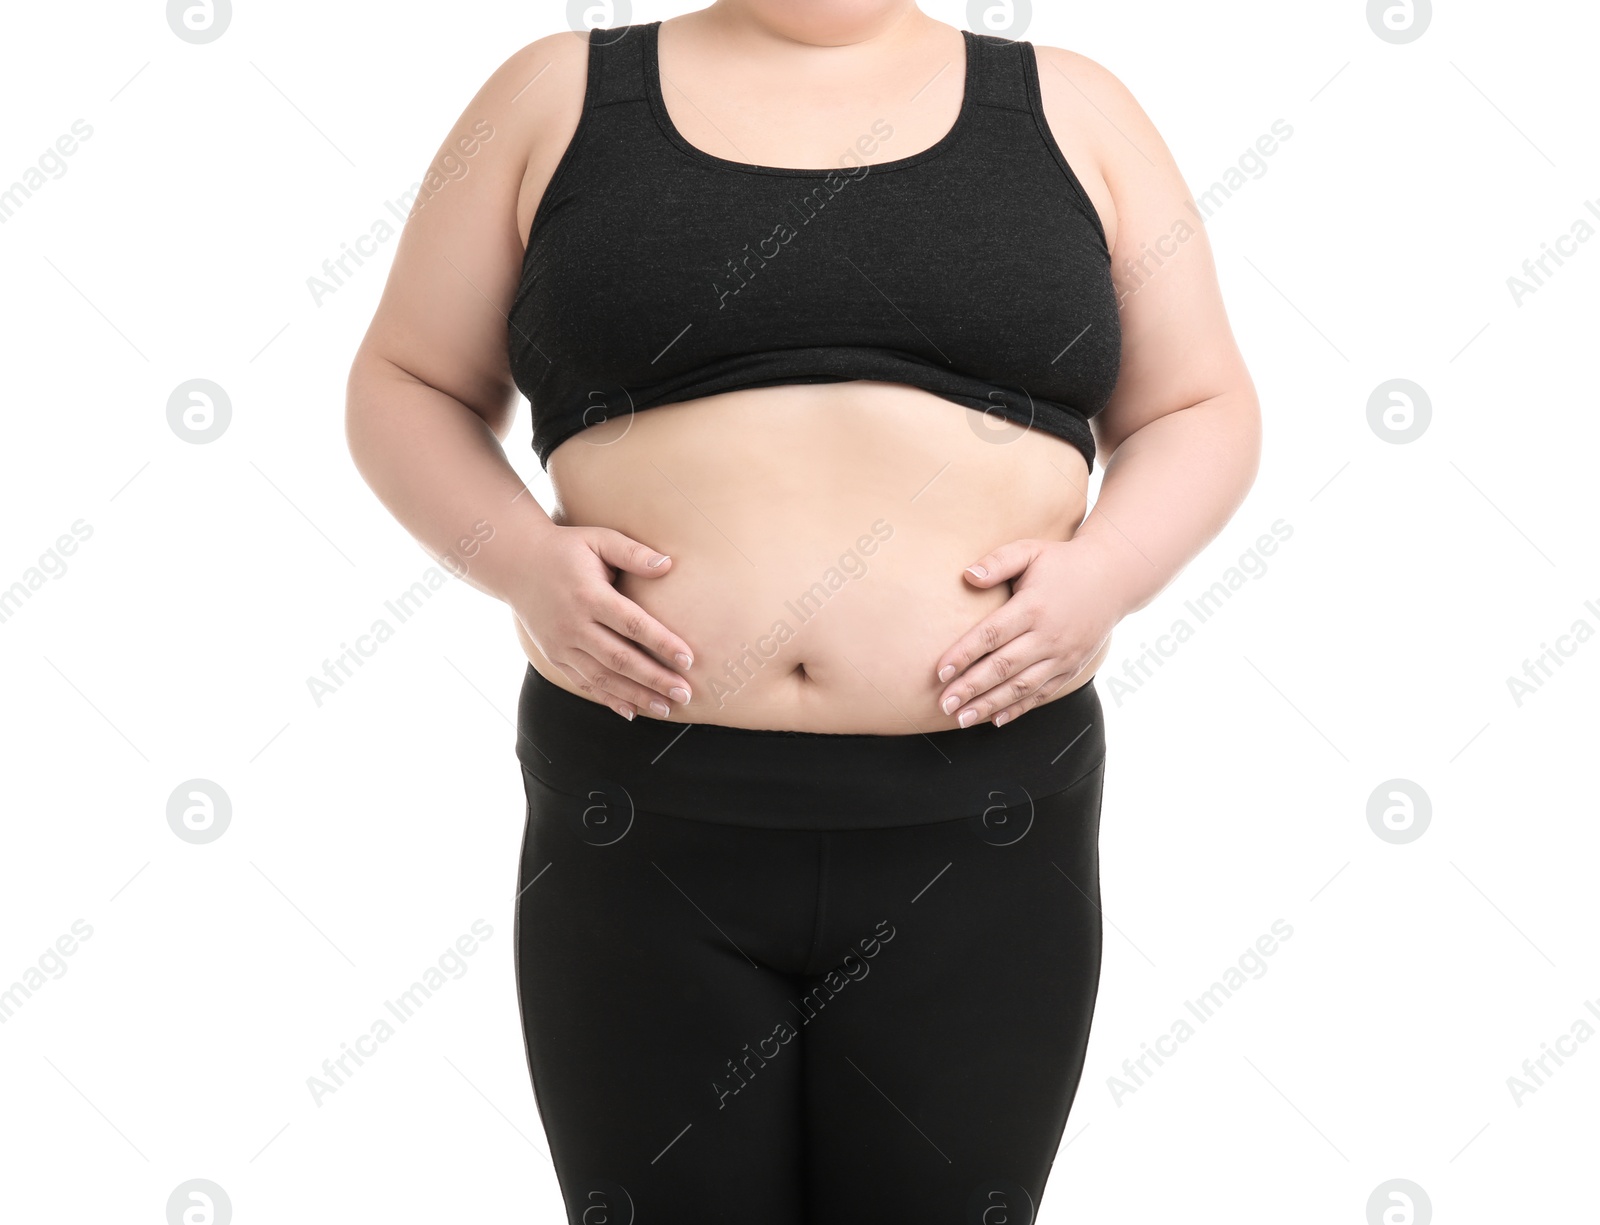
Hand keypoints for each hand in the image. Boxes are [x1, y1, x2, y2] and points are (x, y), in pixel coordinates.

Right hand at [509, 524, 693, 720]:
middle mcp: (573, 624)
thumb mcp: (598, 539)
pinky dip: (608, 699)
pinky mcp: (553, 655)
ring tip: (666, 708)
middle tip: (685, 694)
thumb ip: (632, 553)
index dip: (661, 643)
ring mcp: (561, 644)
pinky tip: (632, 711)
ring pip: (602, 677)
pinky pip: (583, 682)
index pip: (631, 624)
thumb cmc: (566, 548)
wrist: (516, 563)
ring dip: (636, 695)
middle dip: (655, 679)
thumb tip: (668, 565)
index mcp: (589, 595)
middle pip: (620, 658)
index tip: (688, 660)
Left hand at [933, 538, 1126, 727]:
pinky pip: (1042, 693)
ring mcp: (1062, 655)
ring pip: (1021, 687)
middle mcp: (1048, 636)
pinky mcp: (1072, 668)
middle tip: (944, 704)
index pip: (991, 635)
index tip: (940, 672)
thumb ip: (997, 562)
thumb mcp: (1030, 551)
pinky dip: (1018, 708)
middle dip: (971, 688)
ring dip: (989, 705)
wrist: (1114, 578)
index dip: (963, 654)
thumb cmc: (1062, 562)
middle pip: (1003, 667)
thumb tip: (967, 576)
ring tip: (962, 719)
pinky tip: (995, 719)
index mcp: (1033, 607)